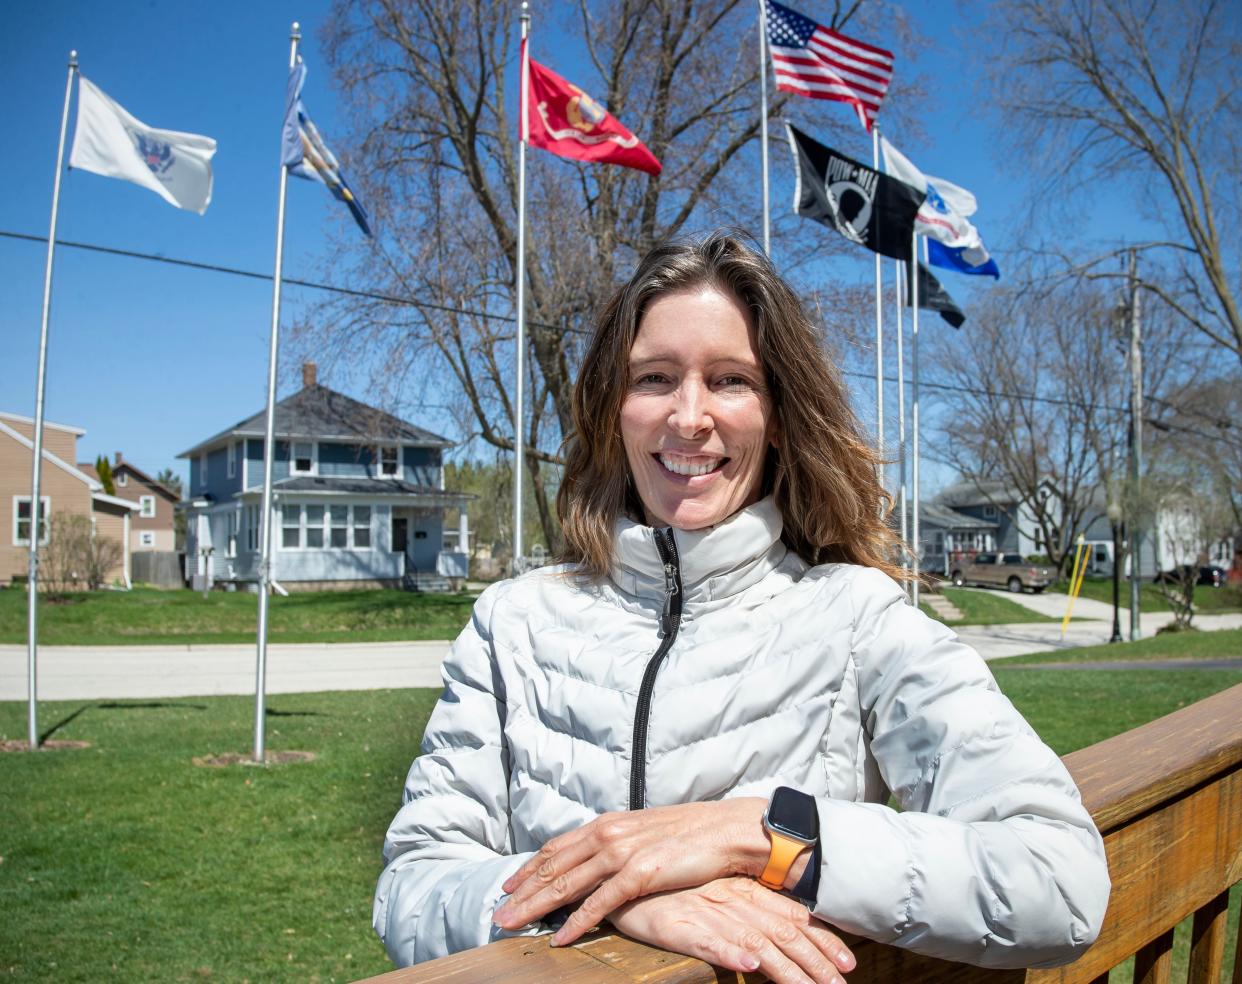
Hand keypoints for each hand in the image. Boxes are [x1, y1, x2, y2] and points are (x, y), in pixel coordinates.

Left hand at [493, 798, 771, 943]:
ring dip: (536, 908)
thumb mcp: (644, 830)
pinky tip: (560, 938)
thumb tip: (599, 856)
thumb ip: (618, 842)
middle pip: (553, 867)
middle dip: (522, 893)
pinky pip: (600, 904)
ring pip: (567, 885)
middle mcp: (607, 834)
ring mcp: (621, 853)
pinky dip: (577, 923)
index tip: (509, 886)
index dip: (530, 868)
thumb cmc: (689, 833)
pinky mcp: (639, 874)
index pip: (556, 847)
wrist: (724, 829)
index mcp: (607, 823)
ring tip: (513, 926)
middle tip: (497, 914)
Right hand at [608, 877, 854, 983]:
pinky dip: (729, 954)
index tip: (848, 963)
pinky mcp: (678, 926)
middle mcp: (733, 900)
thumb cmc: (675, 890)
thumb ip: (749, 910)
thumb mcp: (718, 896)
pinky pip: (707, 942)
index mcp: (745, 891)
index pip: (792, 917)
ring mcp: (707, 913)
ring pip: (755, 943)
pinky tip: (747, 966)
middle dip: (815, 963)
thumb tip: (783, 933)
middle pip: (782, 934)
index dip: (822, 941)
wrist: (628, 877)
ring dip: (786, 969)